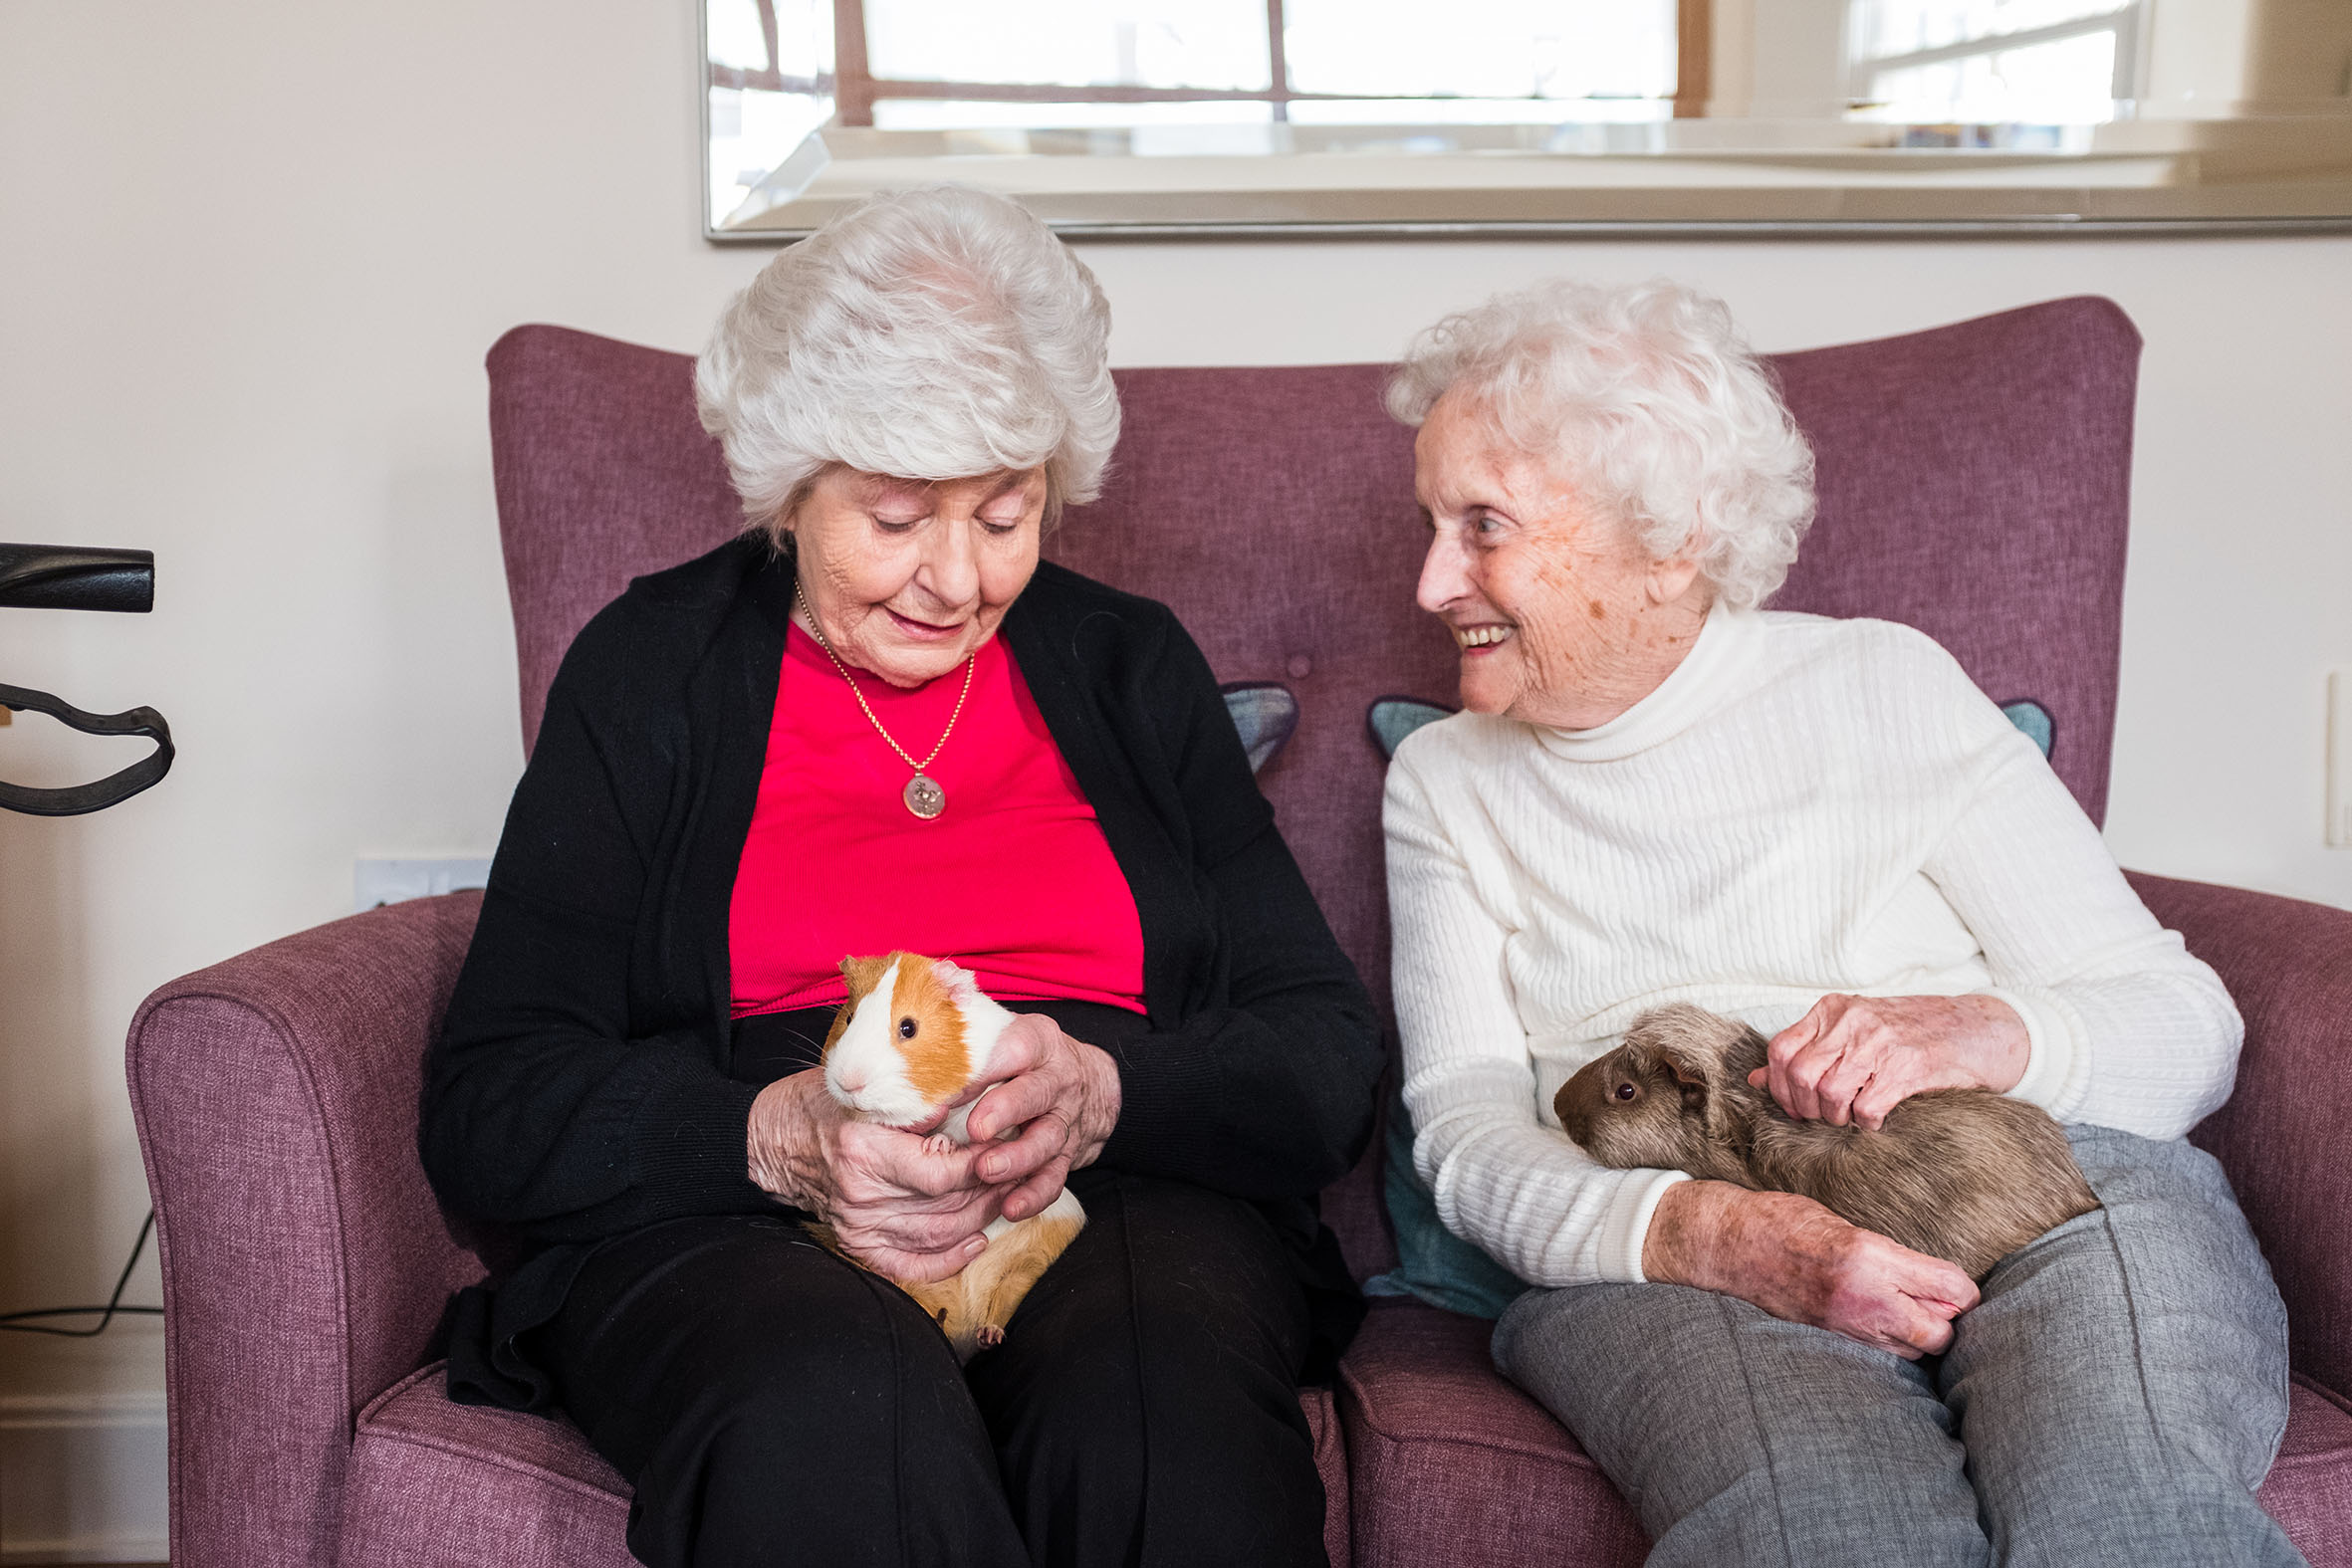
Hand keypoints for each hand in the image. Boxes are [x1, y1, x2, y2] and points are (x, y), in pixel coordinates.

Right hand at [747, 1070, 1000, 1282]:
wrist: (773, 1140)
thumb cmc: (822, 1104)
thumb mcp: (868, 1087)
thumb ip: (917, 1099)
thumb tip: (971, 1102)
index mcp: (864, 1151)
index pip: (941, 1173)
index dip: (983, 1164)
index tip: (1007, 1146)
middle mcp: (861, 1195)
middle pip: (947, 1207)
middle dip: (992, 1191)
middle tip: (1021, 1169)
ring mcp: (857, 1224)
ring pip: (938, 1236)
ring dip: (981, 1220)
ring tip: (1008, 1196)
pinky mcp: (856, 1243)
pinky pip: (909, 1265)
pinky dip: (947, 1261)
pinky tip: (975, 1242)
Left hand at [954, 1013, 1122, 1222]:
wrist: (1089, 1083)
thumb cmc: (1027, 1058)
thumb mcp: (1006, 1035)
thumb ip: (966, 1040)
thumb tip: (909, 1043)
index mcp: (1037, 1042)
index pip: (1013, 1048)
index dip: (982, 1068)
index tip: (949, 1084)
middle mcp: (1057, 1079)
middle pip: (1036, 1093)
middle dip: (1006, 1110)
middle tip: (976, 1130)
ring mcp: (1065, 1118)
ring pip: (1048, 1138)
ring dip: (1017, 1157)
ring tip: (987, 1170)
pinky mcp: (1068, 1153)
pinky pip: (1055, 1177)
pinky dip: (1034, 1194)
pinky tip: (1011, 1207)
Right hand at [1643, 1181, 1978, 1358]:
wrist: (1730, 1244)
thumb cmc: (1784, 1219)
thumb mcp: (1844, 1222)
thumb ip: (1889, 1254)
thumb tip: (1930, 1279)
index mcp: (1871, 1256)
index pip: (1950, 1289)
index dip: (1965, 1291)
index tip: (1959, 1285)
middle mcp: (1865, 1296)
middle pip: (1940, 1333)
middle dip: (1948, 1320)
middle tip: (1939, 1300)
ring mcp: (1847, 1322)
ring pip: (1913, 1349)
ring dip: (1922, 1334)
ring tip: (1912, 1310)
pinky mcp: (1831, 1335)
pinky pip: (1882, 1351)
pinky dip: (1893, 1341)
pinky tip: (1885, 1320)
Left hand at [1750, 993, 2028, 1129]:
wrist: (1981, 1028)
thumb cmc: (1913, 1033)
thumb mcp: (1854, 1031)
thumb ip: (1806, 1050)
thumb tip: (1754, 1079)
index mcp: (1833, 1009)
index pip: (1780, 1050)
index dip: (1777, 1087)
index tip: (1793, 1107)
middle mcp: (1853, 1021)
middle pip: (1799, 1075)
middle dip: (1804, 1108)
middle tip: (1822, 1118)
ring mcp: (1881, 1043)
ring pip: (1829, 1094)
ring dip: (1835, 1118)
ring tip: (1851, 1118)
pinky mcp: (1909, 1068)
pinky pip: (1867, 1108)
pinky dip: (1866, 1123)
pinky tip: (1878, 1119)